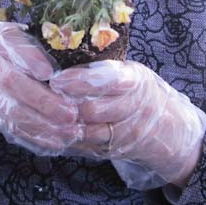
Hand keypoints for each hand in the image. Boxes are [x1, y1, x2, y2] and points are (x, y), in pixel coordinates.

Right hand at [0, 22, 81, 155]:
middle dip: (43, 103)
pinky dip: (38, 140)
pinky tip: (59, 143)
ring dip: (44, 126)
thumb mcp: (15, 35)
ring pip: (15, 116)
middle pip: (13, 88)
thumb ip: (31, 45)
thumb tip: (51, 68)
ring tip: (71, 131)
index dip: (30, 61)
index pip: (11, 46)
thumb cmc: (7, 51)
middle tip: (71, 113)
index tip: (50, 73)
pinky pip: (17, 133)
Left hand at [50, 60, 205, 189]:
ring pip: (84, 133)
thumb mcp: (129, 72)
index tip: (56, 78)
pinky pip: (82, 148)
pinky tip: (46, 130)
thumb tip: (62, 53)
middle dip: (63, 104)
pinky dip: (63, 139)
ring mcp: (122, 135)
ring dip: (59, 124)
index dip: (79, 80)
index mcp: (135, 82)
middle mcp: (131, 110)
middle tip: (39, 96)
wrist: (166, 128)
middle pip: (92, 110)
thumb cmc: (138, 90)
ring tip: (39, 113)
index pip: (107, 81)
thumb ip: (104, 67)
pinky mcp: (111, 151)